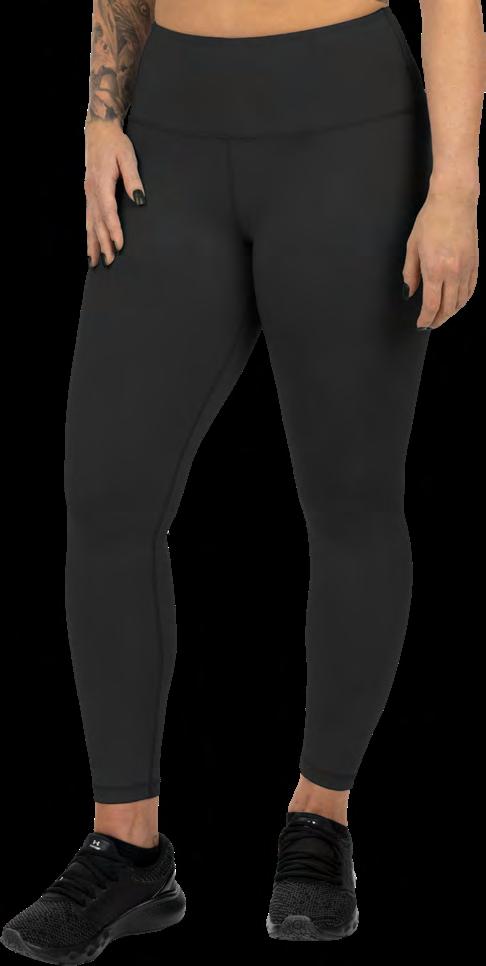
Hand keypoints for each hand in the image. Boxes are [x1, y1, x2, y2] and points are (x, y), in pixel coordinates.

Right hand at [84, 119, 145, 268]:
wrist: (99, 131)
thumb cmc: (115, 143)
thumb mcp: (127, 157)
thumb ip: (133, 179)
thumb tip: (139, 199)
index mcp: (102, 182)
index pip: (108, 211)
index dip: (114, 230)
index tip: (120, 246)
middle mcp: (92, 190)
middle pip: (97, 222)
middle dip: (103, 243)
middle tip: (109, 262)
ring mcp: (88, 193)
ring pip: (90, 223)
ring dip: (93, 243)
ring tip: (95, 262)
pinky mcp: (88, 194)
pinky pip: (87, 218)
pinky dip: (88, 234)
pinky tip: (90, 246)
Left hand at [402, 185, 478, 329]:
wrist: (455, 200)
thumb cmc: (431, 219)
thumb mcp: (413, 246)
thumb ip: (410, 273)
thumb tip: (409, 292)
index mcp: (435, 268)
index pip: (431, 305)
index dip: (426, 319)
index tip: (421, 324)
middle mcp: (453, 271)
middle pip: (448, 307)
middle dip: (438, 320)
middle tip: (430, 324)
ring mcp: (467, 268)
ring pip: (461, 301)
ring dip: (451, 312)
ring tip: (442, 316)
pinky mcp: (475, 262)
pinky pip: (471, 289)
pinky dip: (464, 300)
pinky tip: (457, 302)